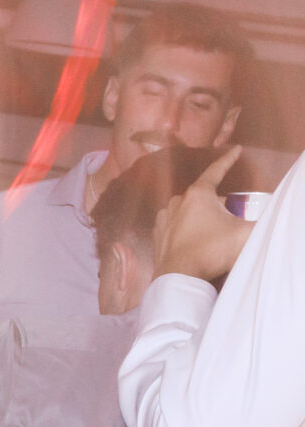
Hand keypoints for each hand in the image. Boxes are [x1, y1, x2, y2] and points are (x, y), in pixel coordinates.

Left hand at [157, 146, 254, 283]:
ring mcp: (163, 218)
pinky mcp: (156, 234)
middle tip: (231, 215)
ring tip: (213, 230)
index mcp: (198, 194)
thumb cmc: (212, 251)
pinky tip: (195, 238)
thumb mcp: (245, 234)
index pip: (216, 170)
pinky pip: (175, 224)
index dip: (229, 159)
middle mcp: (177, 201)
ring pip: (187, 209)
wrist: (179, 276)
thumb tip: (269, 217)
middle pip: (204, 194)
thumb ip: (262, 222)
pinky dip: (186, 227)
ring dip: (201, 215)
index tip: (237, 149)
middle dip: (218, 201)